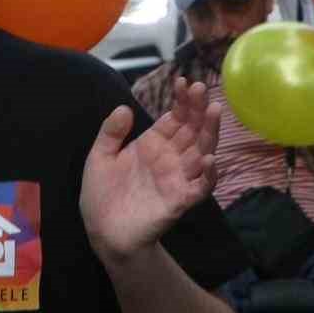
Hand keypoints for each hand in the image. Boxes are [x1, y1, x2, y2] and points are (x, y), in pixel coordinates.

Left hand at [81, 79, 218, 266]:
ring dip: (210, 133)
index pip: (174, 118)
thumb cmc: (103, 193)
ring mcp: (177, 178)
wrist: (103, 230)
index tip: (183, 82)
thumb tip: (124, 107)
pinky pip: (200, 187)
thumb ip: (111, 132)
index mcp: (152, 145)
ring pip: (201, 152)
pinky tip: (209, 158)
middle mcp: (170, 158)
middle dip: (198, 110)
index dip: (181, 101)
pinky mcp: (179, 200)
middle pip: (192, 130)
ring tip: (214, 112)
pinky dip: (208, 174)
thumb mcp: (99, 157)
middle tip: (202, 88)